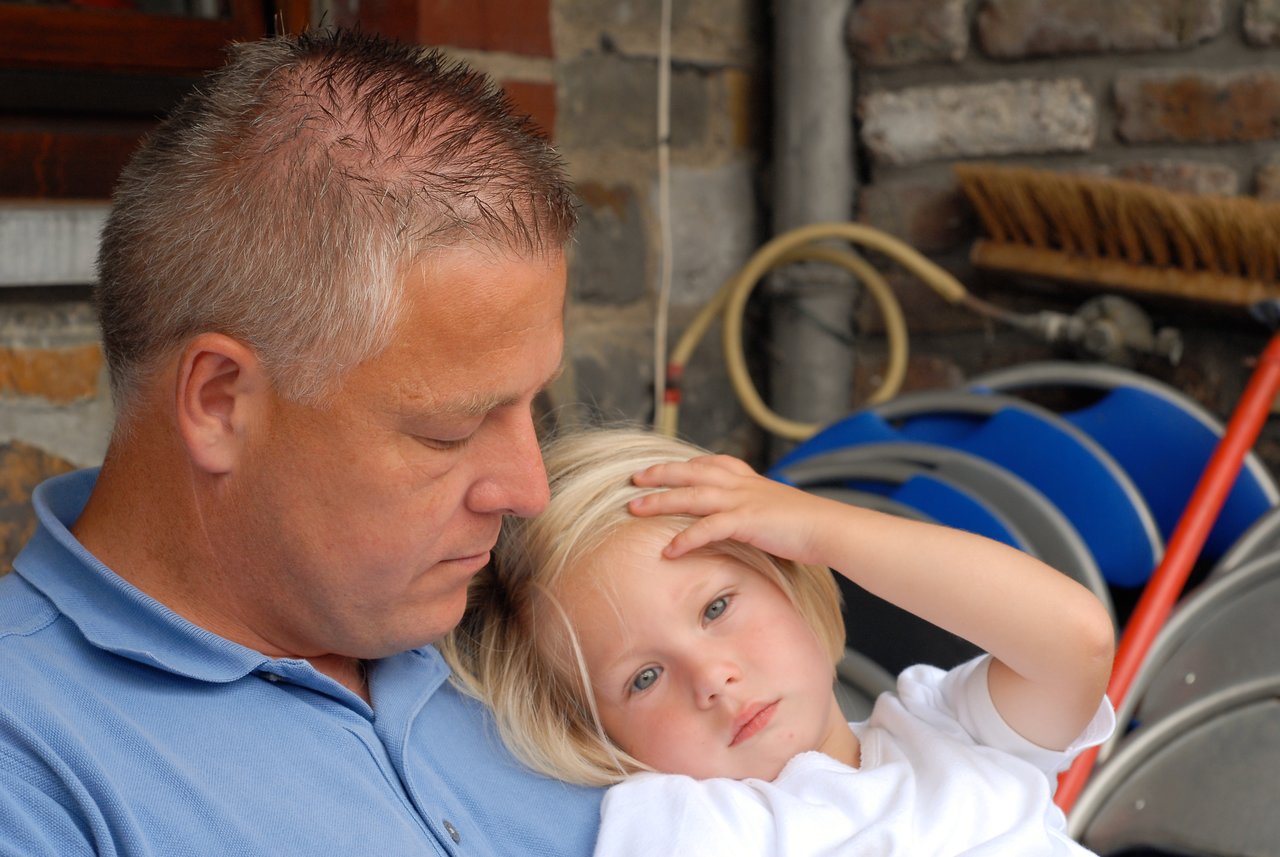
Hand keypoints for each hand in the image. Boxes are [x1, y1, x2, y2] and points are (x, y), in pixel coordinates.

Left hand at [628, 454, 839, 566]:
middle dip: (660, 474)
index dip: (684, 465)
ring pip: (691, 496)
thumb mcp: (776, 511)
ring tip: (634, 509)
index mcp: (749, 479)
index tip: (661, 467)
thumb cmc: (808, 526)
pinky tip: (668, 551)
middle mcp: (742, 484)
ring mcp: (743, 500)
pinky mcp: (747, 521)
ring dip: (660, 501)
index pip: (710, 463)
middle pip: (690, 473)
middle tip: (633, 479)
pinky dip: (686, 539)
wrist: (831, 528)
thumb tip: (747, 524)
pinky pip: (708, 528)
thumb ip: (756, 512)